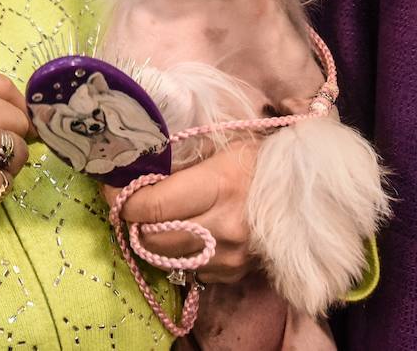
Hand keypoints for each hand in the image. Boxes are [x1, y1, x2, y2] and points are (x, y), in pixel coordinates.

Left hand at [102, 138, 261, 283]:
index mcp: (219, 185)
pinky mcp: (234, 272)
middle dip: (134, 222)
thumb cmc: (258, 158)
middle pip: (154, 238)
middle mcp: (224, 226)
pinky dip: (179, 254)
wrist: (305, 191)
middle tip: (130, 204)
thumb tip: (134, 165)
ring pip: (167, 259)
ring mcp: (230, 255)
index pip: (154, 205)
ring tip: (155, 218)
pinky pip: (189, 269)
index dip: (124, 200)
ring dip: (153, 240)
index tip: (111, 187)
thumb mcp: (221, 145)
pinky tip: (186, 233)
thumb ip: (180, 157)